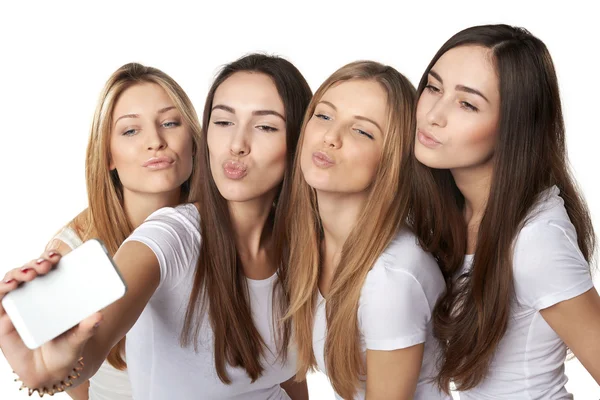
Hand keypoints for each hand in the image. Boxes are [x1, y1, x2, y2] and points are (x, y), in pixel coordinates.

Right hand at [0, 250, 101, 388]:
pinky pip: (0, 300)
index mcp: (56, 294)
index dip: (51, 258)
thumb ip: (88, 328)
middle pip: (32, 271)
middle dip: (37, 263)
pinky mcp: (5, 320)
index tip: (57, 256)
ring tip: (28, 274)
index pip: (52, 269)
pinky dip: (2, 289)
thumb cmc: (67, 350)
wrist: (49, 374)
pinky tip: (10, 286)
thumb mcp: (79, 338)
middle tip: (45, 265)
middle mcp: (36, 296)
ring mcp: (19, 306)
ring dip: (19, 272)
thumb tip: (99, 315)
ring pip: (14, 281)